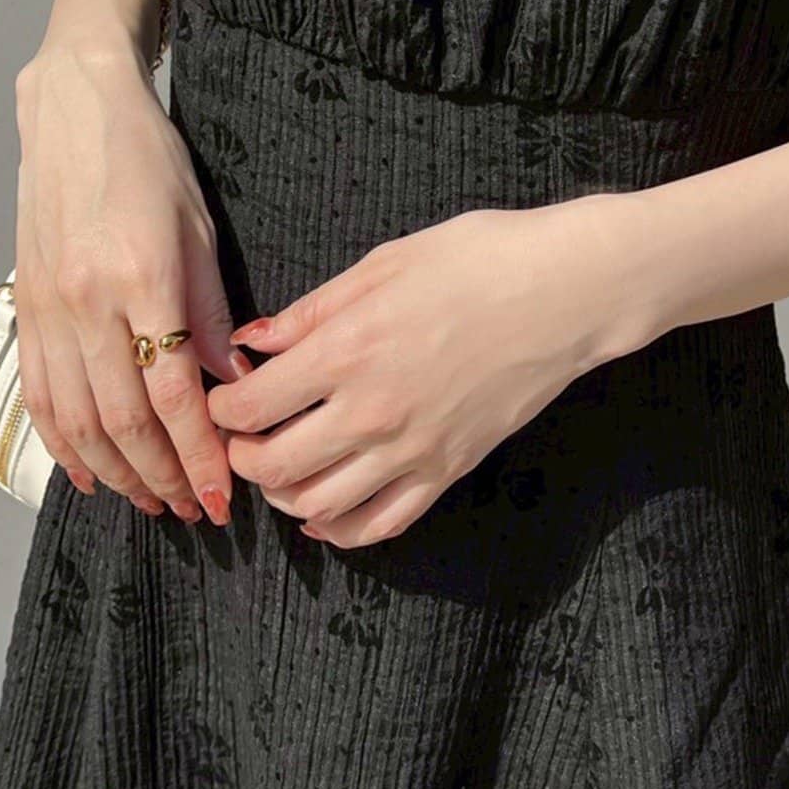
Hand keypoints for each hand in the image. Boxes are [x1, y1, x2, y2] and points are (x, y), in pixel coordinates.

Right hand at [11, 42, 251, 524]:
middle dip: (163, 478)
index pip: (173, 396)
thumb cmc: (148, 159)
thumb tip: (235, 384)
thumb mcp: (198, 227)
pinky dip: (63, 443)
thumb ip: (212, 310)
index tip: (223, 496)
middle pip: (123, 422)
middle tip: (195, 512)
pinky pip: (40, 394)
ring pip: (78, 420)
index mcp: (141, 280)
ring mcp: (48, 309)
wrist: (74, 110)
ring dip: (117, 472)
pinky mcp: (24, 308)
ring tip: (152, 501)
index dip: (198, 456)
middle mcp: (87, 303)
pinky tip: (88, 471)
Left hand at [207, 192, 639, 547]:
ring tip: (277, 466)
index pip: (250, 407)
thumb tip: (253, 342)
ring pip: (317, 506)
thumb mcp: (385, 263)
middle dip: (239, 456)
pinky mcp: (447, 471)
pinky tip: (323, 513)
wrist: (567, 292)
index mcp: (349, 350)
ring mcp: (412, 450)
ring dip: (281, 494)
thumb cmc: (480, 259)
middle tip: (240, 435)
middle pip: (272, 466)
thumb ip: (312, 310)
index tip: (223, 395)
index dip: (221, 407)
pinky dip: (338, 529)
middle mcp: (373, 411)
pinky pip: (378, 525)